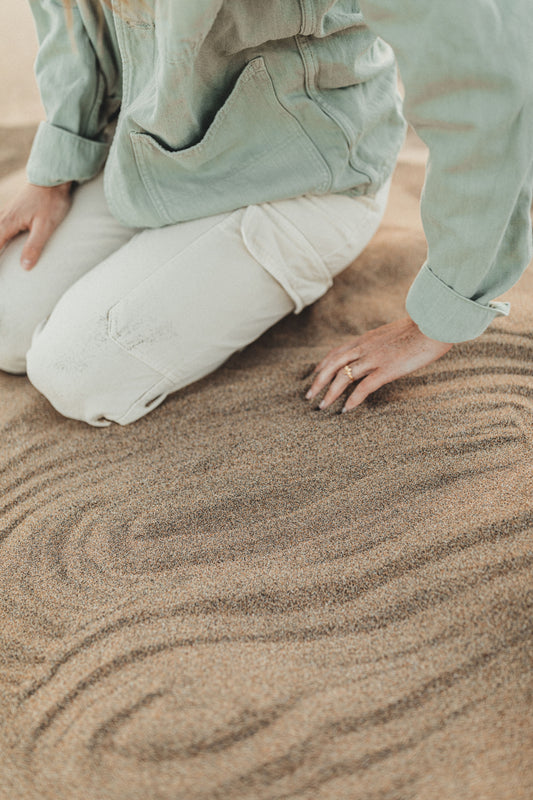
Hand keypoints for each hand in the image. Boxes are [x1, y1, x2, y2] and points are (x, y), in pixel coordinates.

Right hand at [0, 180, 72, 269]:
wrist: (54, 177)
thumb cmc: (51, 201)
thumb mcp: (45, 226)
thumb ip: (34, 246)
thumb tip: (24, 267)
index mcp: (8, 224)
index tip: (1, 279)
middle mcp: (4, 218)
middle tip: (3, 277)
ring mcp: (8, 213)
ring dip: (0, 246)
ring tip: (3, 259)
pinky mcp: (15, 212)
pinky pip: (2, 228)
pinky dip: (2, 238)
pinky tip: (6, 243)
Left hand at [305, 316, 453, 412]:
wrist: (434, 324)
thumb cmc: (420, 329)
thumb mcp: (392, 334)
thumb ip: (381, 343)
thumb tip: (379, 352)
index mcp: (366, 339)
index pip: (336, 352)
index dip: (323, 365)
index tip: (314, 376)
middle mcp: (365, 348)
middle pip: (332, 364)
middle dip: (318, 381)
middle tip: (309, 396)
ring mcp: (374, 359)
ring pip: (343, 377)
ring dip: (330, 393)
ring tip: (322, 406)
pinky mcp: (387, 370)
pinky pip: (363, 387)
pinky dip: (352, 400)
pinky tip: (346, 410)